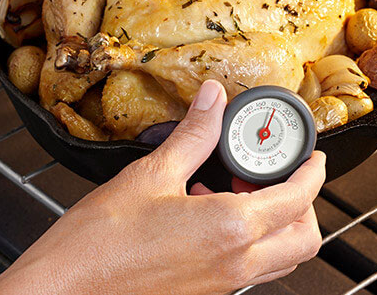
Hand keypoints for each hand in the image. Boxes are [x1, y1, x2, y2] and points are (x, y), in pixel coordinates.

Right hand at [0, 81, 325, 294]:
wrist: (64, 291)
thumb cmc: (98, 243)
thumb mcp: (151, 175)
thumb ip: (193, 135)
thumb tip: (212, 100)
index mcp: (229, 230)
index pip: (298, 199)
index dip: (313, 172)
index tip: (312, 157)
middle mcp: (234, 264)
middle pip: (304, 239)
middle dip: (303, 203)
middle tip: (276, 174)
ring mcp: (221, 284)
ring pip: (280, 258)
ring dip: (277, 222)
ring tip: (239, 189)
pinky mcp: (204, 292)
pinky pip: (249, 268)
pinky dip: (249, 240)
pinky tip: (207, 211)